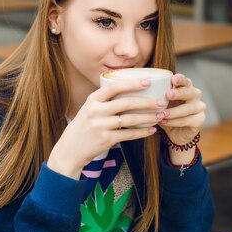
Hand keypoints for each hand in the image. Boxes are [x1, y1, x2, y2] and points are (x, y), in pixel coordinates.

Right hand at [47, 78, 163, 178]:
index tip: (148, 82)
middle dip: (147, 102)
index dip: (133, 83)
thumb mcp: (89, 109)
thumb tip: (130, 90)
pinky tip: (151, 130)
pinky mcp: (105, 139)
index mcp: (93, 99)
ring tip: (160, 116)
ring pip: (130, 119)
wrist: (70, 149)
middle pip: (126, 103)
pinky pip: (129, 134)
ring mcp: (100, 125)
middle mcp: (96, 110)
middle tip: (162, 102)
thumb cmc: (84, 126)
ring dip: (148, 118)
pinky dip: (142, 132)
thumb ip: (105, 100)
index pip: (115, 86)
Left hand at [158, 73, 205, 146]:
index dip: (180, 79)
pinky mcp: (200, 120)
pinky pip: (187, 120)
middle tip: (168, 94)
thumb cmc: (166, 112)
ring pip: (188, 108)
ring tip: (162, 114)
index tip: (172, 79)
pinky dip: (175, 122)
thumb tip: (138, 87)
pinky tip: (165, 122)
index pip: (185, 80)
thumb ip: (154, 95)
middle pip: (189, 92)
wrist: (175, 133)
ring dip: (174, 111)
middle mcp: (195, 95)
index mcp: (186, 86)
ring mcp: (199, 107)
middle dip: (178, 93)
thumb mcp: (160, 103)